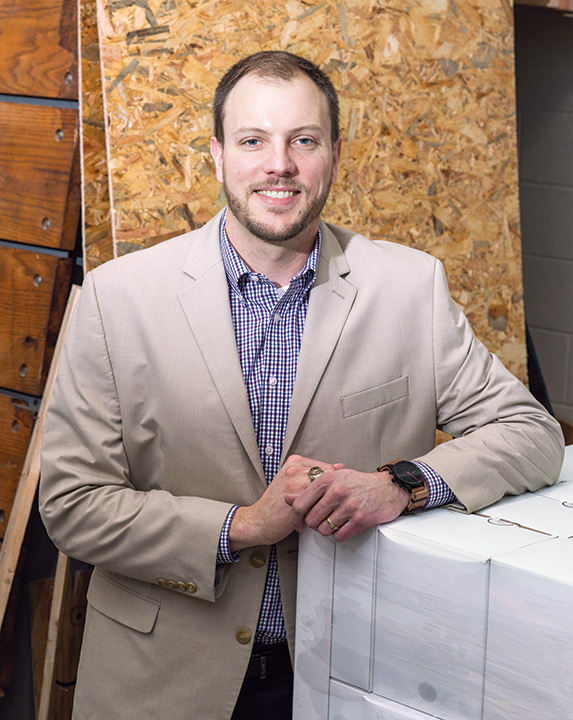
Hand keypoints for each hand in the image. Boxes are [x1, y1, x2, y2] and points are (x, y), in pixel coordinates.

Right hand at [229, 455, 344, 550]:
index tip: (332, 493)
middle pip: (328, 478)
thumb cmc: (276, 503)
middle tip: (331, 504)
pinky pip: (318, 505)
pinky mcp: (295, 501)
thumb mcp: (293, 481)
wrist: (258, 520)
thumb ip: (314, 474)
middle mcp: (294, 470)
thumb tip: (340, 467)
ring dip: (328, 504)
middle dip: (332, 493)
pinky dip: (322, 513)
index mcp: (295, 462)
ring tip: (324, 512)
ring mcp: (294, 485)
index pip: (327, 467)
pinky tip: (317, 517)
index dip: (333, 483)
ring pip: (325, 492)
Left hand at [285, 467, 409, 541]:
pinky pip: (340, 536)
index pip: (299, 504)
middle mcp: (336, 491)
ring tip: (336, 522)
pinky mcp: (360, 519)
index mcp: (326, 479)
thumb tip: (287, 497)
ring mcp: (349, 505)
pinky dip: (340, 534)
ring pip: (324, 530)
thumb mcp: (333, 477)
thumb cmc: (359, 483)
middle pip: (310, 520)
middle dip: (314, 525)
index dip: (295, 518)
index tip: (298, 524)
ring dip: (328, 530)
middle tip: (322, 521)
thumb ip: (310, 488)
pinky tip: (345, 526)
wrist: (388, 487)